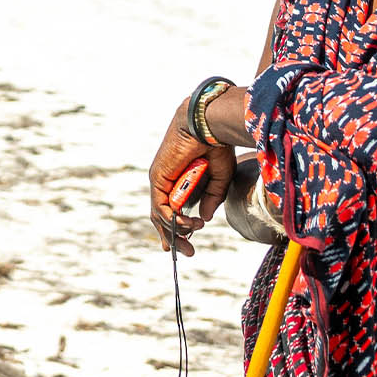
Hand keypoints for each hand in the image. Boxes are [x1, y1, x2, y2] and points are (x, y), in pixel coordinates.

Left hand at [149, 102, 235, 255]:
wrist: (208, 125)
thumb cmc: (216, 146)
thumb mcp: (219, 179)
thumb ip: (211, 199)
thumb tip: (204, 218)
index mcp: (179, 182)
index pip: (171, 211)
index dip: (176, 229)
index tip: (185, 245)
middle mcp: (166, 183)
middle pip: (163, 217)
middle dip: (174, 237)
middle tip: (188, 252)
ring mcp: (160, 181)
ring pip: (160, 215)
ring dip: (176, 230)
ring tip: (192, 235)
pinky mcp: (157, 179)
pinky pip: (160, 206)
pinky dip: (172, 218)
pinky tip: (187, 224)